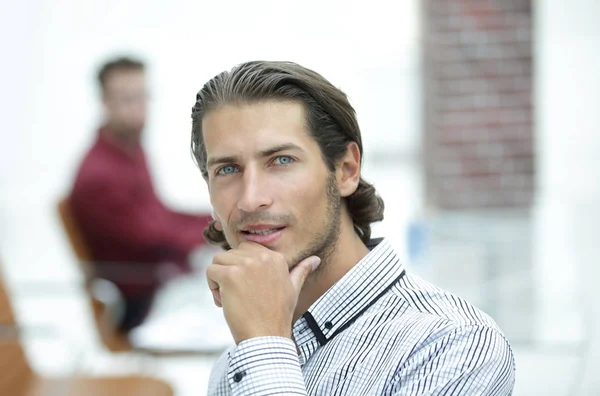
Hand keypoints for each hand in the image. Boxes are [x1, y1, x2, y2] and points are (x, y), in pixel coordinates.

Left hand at [206, 242, 320, 343]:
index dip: (243, 269)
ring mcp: (245, 264)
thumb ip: (301, 270)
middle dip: (230, 272)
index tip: (249, 288)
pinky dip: (212, 287)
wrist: (267, 337)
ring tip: (231, 299)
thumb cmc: (278, 315)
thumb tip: (315, 259)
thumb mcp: (293, 289)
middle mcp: (261, 257)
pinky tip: (224, 302)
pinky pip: (211, 271)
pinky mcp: (230, 275)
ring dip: (219, 280)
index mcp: (275, 257)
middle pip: (231, 254)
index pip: (247, 250)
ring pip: (218, 261)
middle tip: (239, 295)